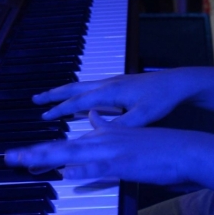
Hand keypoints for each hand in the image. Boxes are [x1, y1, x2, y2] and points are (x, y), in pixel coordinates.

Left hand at [5, 111, 192, 184]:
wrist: (184, 148)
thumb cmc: (159, 147)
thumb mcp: (129, 134)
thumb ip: (108, 126)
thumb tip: (91, 117)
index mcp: (104, 136)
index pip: (68, 144)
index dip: (43, 150)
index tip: (22, 156)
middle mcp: (104, 140)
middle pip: (63, 148)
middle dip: (34, 153)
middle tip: (9, 158)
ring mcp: (113, 151)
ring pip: (74, 154)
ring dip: (47, 158)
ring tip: (24, 162)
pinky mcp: (124, 163)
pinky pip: (100, 167)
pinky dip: (83, 170)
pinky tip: (67, 173)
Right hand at [30, 70, 197, 127]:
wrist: (177, 83)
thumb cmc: (161, 98)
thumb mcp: (143, 116)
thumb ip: (121, 124)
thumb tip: (100, 132)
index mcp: (110, 91)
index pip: (79, 101)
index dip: (60, 109)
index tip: (44, 116)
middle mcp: (108, 84)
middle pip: (74, 88)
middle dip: (54, 94)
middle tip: (36, 99)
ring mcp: (113, 82)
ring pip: (82, 86)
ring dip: (65, 92)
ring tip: (51, 96)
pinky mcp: (119, 84)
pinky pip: (91, 87)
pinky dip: (78, 92)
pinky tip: (79, 100)